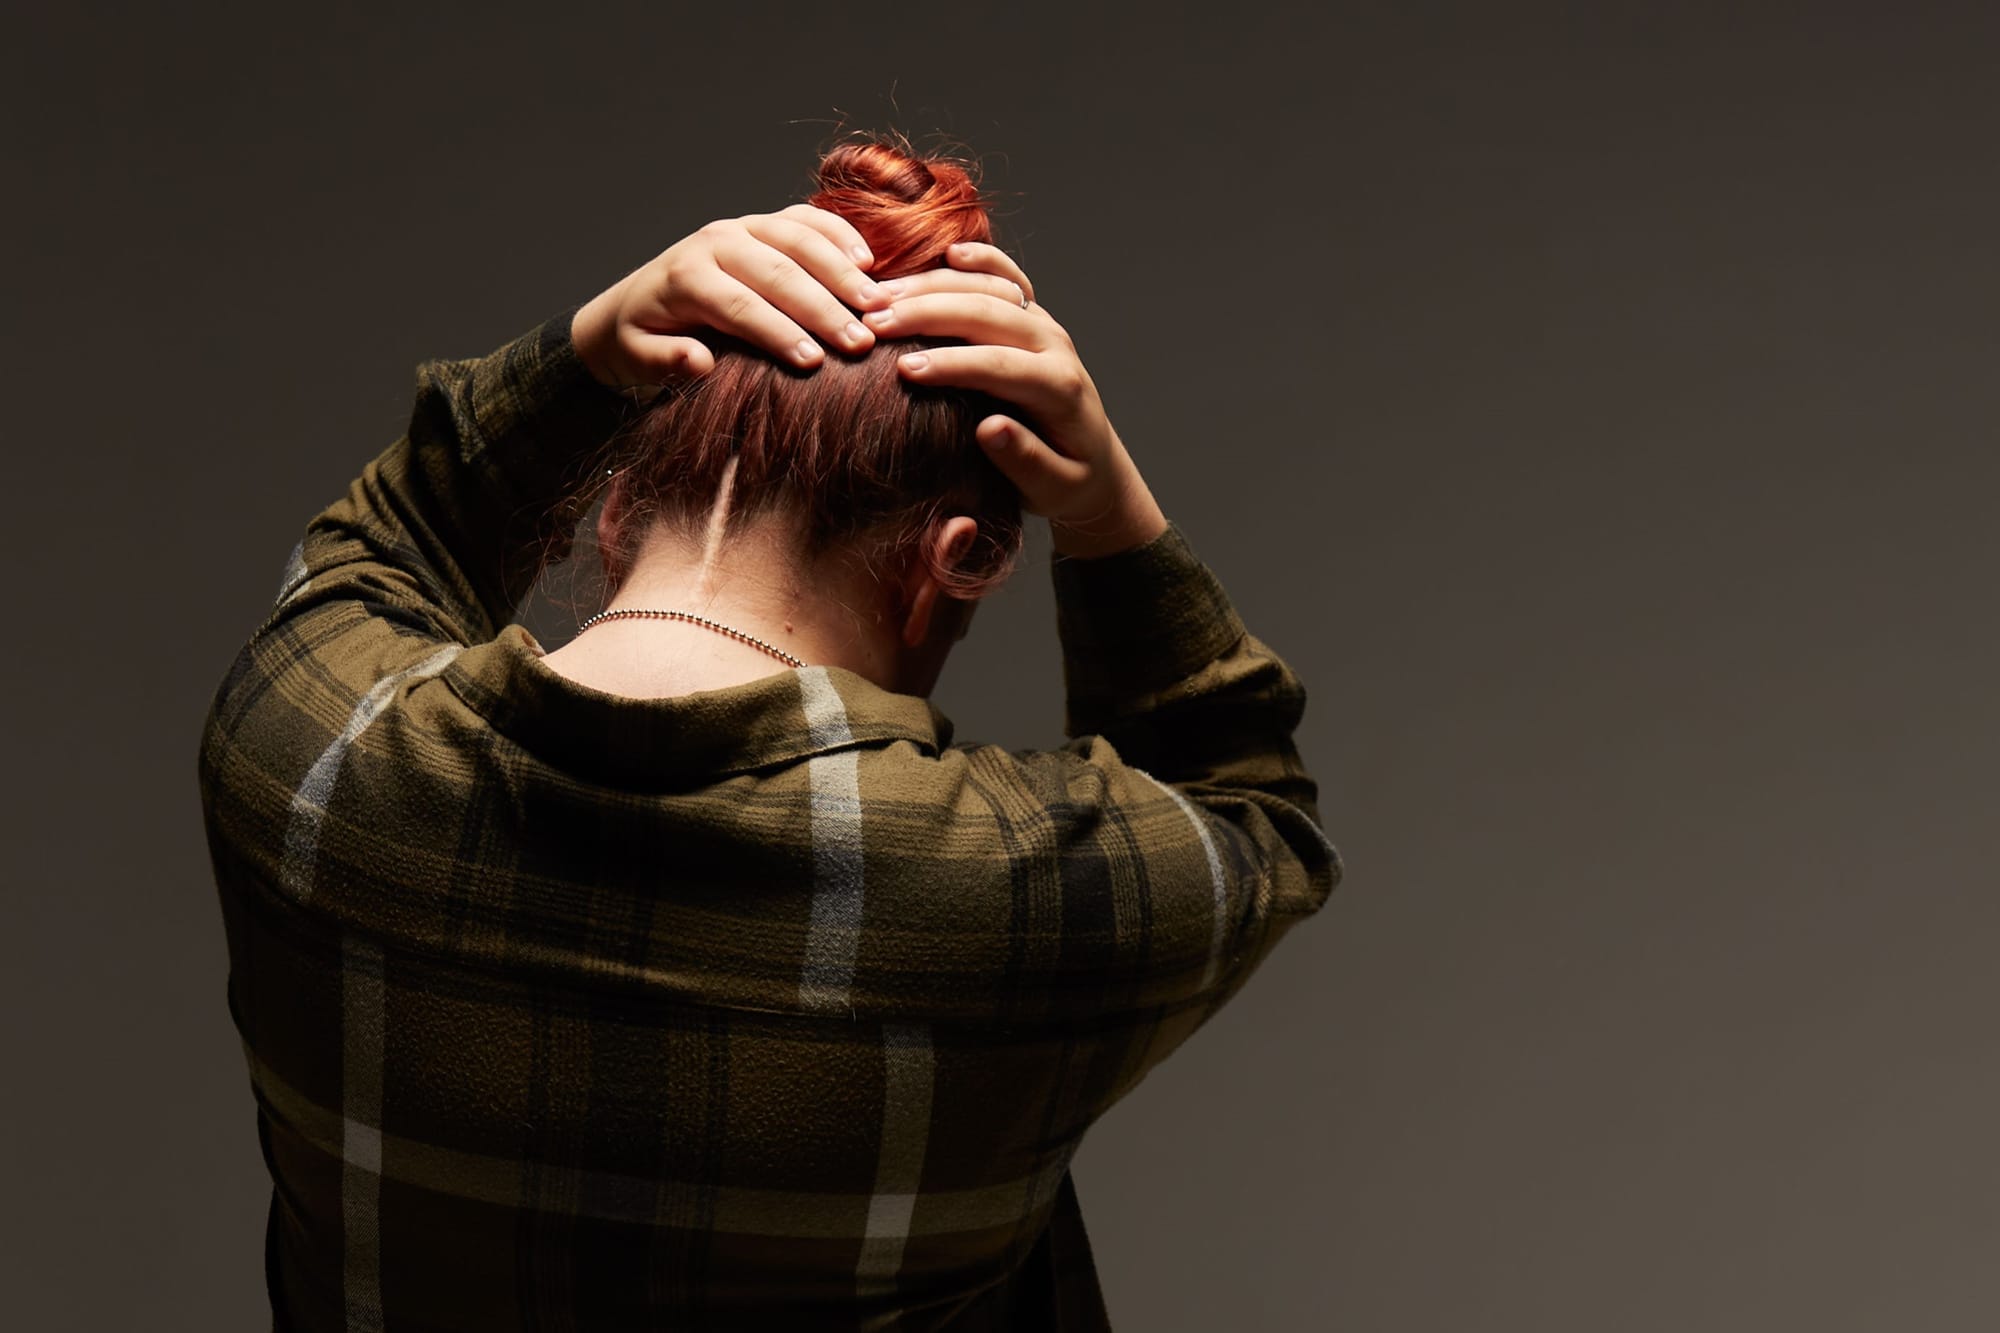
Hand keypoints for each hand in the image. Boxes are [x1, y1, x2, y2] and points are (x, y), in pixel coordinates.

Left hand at [571, 204, 890, 389]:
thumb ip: (665, 362)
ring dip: (842, 272)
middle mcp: (716, 241)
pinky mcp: (764, 224)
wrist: (637, 303)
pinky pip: (806, 219)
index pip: (740, 304)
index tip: (814, 363)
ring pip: (798, 240)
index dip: (778, 333)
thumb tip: (699, 362)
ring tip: (876, 304)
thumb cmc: (645, 338)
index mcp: (686, 276)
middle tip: (861, 341)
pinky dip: (839, 235)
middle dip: (823, 308)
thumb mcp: (639, 358)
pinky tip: (869, 263)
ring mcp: (743, 227)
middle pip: (778, 272)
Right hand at [861, 242, 1166, 555]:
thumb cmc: (1067, 485)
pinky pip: (1009, 278)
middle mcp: (1054, 347)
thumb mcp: (1052, 489)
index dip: (952, 364)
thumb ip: (1024, 461)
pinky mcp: (1033, 318)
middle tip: (874, 322)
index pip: (1000, 366)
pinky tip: (948, 253)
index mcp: (1059, 389)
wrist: (1095, 468)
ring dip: (935, 286)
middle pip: (989, 314)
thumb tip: (988, 429)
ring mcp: (1044, 326)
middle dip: (929, 314)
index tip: (905, 369)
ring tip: (881, 296)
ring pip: (990, 288)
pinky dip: (981, 261)